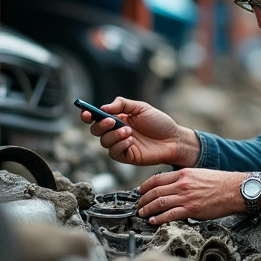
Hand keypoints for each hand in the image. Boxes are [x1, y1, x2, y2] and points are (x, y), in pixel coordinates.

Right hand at [82, 97, 197, 167]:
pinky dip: (120, 145)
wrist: (174, 139)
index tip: (86, 112)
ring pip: (104, 142)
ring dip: (114, 136)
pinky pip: (114, 153)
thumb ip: (123, 104)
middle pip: (95, 131)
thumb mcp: (142, 108)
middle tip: (112, 121)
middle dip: (100, 126)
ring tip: (129, 131)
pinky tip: (131, 141)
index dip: (87, 115)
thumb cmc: (159, 123)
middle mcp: (115, 132)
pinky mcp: (126, 156)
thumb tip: (104, 107)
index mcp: (117, 118)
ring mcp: (120, 145)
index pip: (96, 117)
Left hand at [135, 168, 250, 223]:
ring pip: (160, 203)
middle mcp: (182, 184)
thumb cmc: (220, 183)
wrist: (235, 190)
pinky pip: (170, 215)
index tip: (139, 191)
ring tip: (142, 213)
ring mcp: (186, 197)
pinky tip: (153, 221)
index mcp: (183, 174)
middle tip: (138, 204)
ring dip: (147, 209)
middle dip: (143, 199)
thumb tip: (172, 186)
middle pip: (155, 191)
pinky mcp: (192, 210)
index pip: (157, 179)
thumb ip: (184, 179)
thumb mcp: (199, 174)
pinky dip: (159, 219)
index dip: (145, 186)